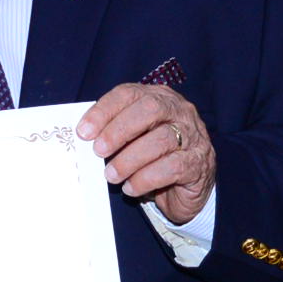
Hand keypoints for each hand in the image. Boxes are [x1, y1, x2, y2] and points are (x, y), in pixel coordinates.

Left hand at [78, 83, 215, 224]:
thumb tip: (85, 138)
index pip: (129, 94)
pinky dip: (146, 179)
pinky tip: (131, 187)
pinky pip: (171, 168)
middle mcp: (179, 111)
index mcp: (159, 98)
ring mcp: (192, 136)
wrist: (188, 187)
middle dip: (119, 130)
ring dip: (129, 159)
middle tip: (98, 151)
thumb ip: (114, 132)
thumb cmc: (154, 158)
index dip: (104, 110)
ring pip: (161, 139)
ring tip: (111, 175)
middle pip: (149, 109)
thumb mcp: (135, 139)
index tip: (84, 131)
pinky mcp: (198, 163)